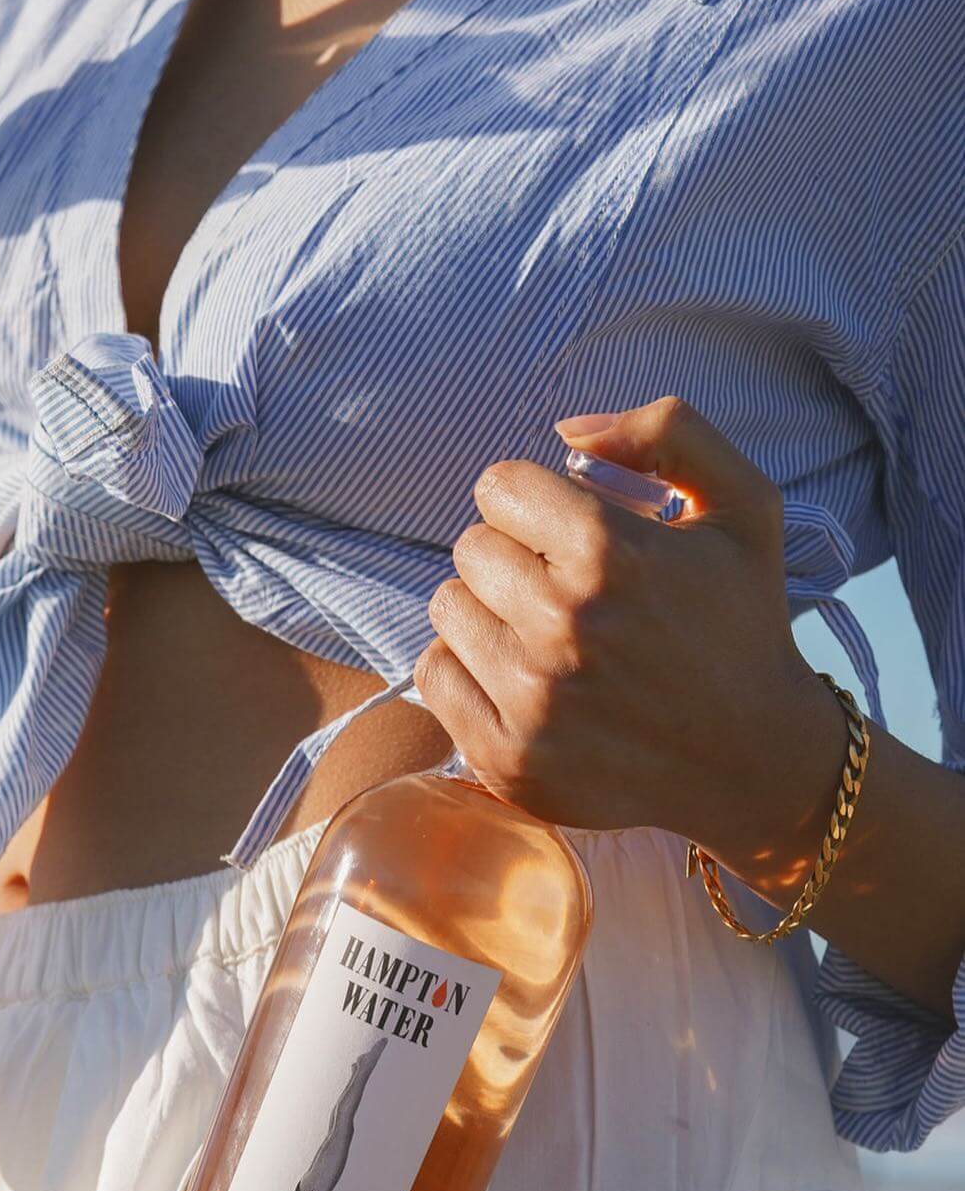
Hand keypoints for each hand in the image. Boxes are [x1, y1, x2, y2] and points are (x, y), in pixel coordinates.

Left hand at [414, 396, 846, 862]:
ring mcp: (532, 698)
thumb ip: (669, 433)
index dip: (529, 502)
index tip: (557, 530)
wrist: (755, 762)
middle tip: (557, 587)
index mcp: (612, 553)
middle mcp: (564, 624)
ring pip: (448, 608)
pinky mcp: (508, 756)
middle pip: (471, 549)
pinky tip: (517, 677)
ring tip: (540, 633)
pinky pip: (435, 675)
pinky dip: (464, 669)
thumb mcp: (745, 506)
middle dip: (510, 556)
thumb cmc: (745, 626)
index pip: (500, 488)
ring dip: (485, 611)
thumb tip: (568, 429)